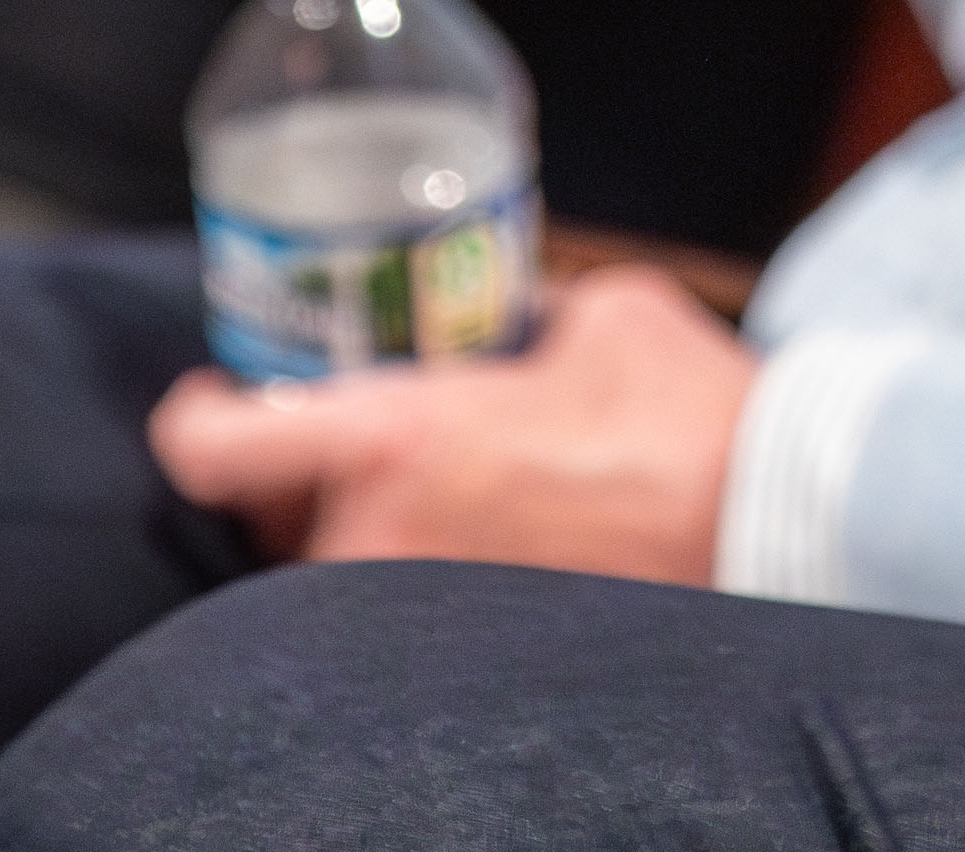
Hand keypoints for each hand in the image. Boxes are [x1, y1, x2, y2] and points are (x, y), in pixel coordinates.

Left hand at [142, 263, 752, 581]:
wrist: (768, 518)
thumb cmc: (685, 412)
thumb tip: (519, 325)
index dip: (196, 421)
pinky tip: (494, 541)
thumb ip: (527, 316)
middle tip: (362, 439)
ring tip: (440, 494)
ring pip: (344, 573)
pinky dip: (429, 574)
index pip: (213, 453)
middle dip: (310, 477)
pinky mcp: (480, 651)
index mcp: (393, 440)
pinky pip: (409, 610)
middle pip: (275, 521)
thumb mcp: (598, 313)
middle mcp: (385, 539)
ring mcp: (427, 609)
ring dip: (372, 530)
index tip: (215, 399)